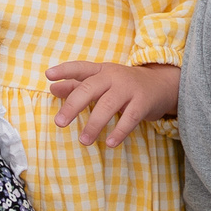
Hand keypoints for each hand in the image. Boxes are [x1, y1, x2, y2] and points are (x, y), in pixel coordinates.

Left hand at [45, 61, 178, 147]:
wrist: (161, 85)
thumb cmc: (123, 85)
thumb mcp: (101, 82)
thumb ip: (77, 85)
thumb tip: (52, 88)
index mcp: (101, 71)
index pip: (80, 67)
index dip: (64, 70)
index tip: (48, 75)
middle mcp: (113, 76)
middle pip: (89, 88)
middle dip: (73, 105)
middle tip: (59, 122)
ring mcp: (129, 89)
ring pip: (108, 105)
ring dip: (94, 124)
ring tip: (84, 140)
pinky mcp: (143, 102)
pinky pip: (130, 118)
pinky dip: (119, 132)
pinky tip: (110, 143)